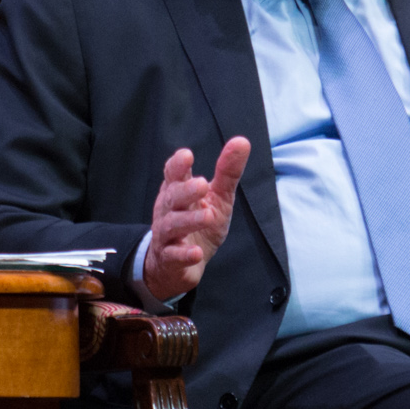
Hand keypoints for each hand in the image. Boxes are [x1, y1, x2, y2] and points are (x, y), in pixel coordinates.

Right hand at [144, 138, 250, 301]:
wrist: (178, 266)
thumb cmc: (198, 226)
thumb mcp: (217, 198)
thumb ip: (227, 172)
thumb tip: (242, 142)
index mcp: (178, 192)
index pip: (172, 174)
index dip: (177, 165)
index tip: (187, 155)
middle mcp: (169, 211)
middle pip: (171, 197)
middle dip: (185, 190)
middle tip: (202, 184)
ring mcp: (167, 236)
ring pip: (171, 225)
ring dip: (189, 220)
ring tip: (208, 215)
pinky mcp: (169, 259)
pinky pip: (173, 256)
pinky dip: (183, 254)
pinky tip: (195, 252)